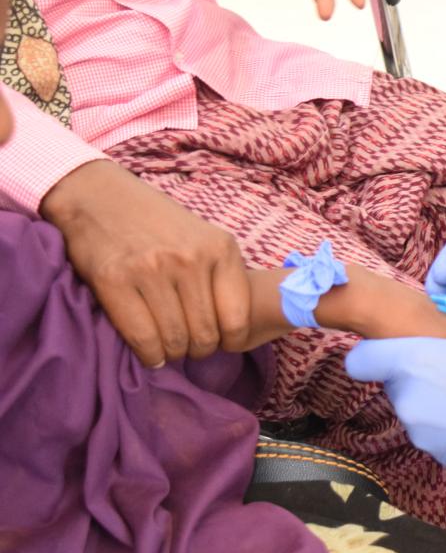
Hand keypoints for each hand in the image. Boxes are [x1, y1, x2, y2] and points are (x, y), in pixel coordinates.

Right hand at [40, 161, 250, 365]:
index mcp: (221, 248)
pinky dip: (149, 355)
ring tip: (170, 349)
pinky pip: (143, 338)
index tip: (222, 342)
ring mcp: (152, 269)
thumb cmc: (159, 224)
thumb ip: (221, 275)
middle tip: (190, 347)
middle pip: (205, 334)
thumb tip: (238, 328)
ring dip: (173, 353)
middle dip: (200, 350)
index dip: (231, 341)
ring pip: (175, 340)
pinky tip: (151, 353)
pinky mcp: (115, 280)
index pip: (237, 318)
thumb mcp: (204, 238)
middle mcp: (190, 258)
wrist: (100, 197)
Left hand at [346, 338, 445, 522]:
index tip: (390, 353)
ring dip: (435, 402)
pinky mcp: (437, 456)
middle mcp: (409, 399)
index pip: (361, 360)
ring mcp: (421, 433)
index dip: (372, 355)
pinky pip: (434, 431)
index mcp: (418, 362)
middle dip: (416, 378)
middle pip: (394, 384)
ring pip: (415, 408)